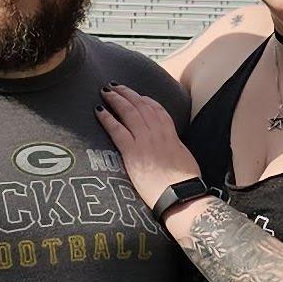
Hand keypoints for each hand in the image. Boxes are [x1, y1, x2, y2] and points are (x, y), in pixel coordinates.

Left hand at [98, 80, 198, 203]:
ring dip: (116, 99)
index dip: (146, 100)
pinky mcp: (132, 153)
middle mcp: (157, 134)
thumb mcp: (183, 158)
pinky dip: (107, 118)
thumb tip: (169, 147)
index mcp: (171, 135)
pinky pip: (117, 130)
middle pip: (140, 106)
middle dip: (127, 94)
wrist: (181, 195)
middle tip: (115, 86)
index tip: (137, 95)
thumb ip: (173, 147)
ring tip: (105, 91)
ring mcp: (144, 141)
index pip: (158, 110)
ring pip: (128, 113)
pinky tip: (98, 110)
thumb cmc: (184, 183)